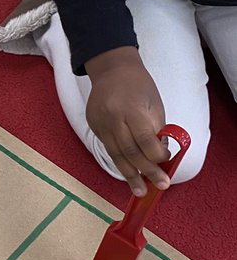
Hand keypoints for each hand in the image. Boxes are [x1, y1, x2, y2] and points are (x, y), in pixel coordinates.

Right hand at [84, 47, 169, 195]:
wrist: (111, 69)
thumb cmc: (138, 84)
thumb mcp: (154, 104)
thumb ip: (155, 129)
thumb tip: (160, 156)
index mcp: (131, 108)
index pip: (144, 139)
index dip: (156, 155)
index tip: (166, 162)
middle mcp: (112, 117)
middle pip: (129, 151)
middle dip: (146, 171)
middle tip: (159, 185)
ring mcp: (100, 122)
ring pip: (115, 154)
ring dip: (129, 174)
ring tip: (140, 190)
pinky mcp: (94, 126)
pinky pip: (108, 148)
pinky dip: (120, 161)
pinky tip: (129, 173)